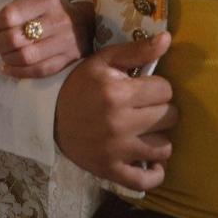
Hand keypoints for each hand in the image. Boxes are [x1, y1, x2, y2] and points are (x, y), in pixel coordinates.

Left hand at [0, 0, 88, 78]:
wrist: (88, 22)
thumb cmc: (53, 10)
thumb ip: (18, 8)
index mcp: (47, 1)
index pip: (11, 14)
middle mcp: (58, 20)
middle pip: (16, 38)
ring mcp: (65, 42)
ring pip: (26, 57)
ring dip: (8, 59)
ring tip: (4, 56)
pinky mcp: (68, 60)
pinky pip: (39, 71)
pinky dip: (19, 72)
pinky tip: (8, 69)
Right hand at [52, 30, 177, 190]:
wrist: (48, 116)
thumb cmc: (79, 85)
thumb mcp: (103, 62)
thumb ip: (136, 50)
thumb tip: (168, 38)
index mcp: (117, 93)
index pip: (166, 90)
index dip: (157, 88)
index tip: (143, 90)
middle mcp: (119, 122)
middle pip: (170, 117)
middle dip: (160, 110)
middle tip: (144, 109)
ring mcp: (116, 150)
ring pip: (165, 147)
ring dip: (158, 138)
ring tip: (145, 132)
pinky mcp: (111, 170)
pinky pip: (147, 179)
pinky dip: (155, 172)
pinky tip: (151, 160)